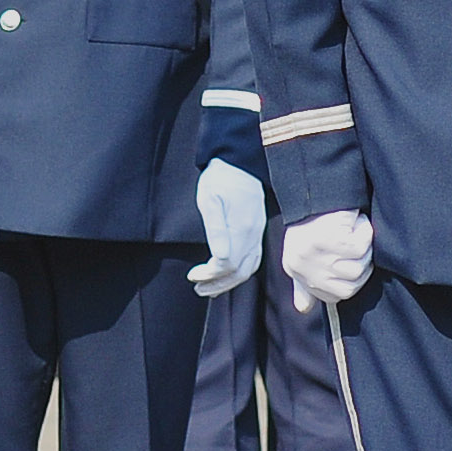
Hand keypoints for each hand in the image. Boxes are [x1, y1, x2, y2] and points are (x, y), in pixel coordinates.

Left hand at [190, 159, 266, 296]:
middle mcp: (254, 234)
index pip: (228, 264)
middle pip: (241, 272)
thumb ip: (215, 229)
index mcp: (242, 229)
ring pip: (249, 268)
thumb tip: (219, 257)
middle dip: (219, 284)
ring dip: (229, 282)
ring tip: (209, 287)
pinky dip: (240, 272)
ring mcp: (258, 233)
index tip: (192, 275)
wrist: (238, 161)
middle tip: (198, 289)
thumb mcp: (210, 200)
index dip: (210, 275)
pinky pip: (253, 259)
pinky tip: (226, 273)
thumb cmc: (220, 179)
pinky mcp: (258, 230)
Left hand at [282, 208, 375, 308]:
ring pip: (359, 266)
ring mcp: (314, 253)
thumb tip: (303, 308)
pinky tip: (354, 221)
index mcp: (296, 270)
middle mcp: (301, 265)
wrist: (316, 189)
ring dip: (364, 246)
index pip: (336, 296)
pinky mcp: (327, 239)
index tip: (351, 259)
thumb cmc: (315, 223)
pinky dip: (364, 232)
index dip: (352, 278)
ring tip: (352, 230)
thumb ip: (305, 284)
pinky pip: (361, 247)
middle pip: (352, 284)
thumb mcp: (305, 255)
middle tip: (354, 242)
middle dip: (361, 263)